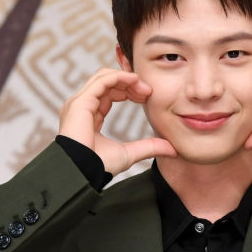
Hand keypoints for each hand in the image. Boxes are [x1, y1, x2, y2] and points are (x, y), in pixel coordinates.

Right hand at [59, 68, 176, 175]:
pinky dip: (119, 77)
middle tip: (149, 91)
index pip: (109, 93)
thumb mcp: (130, 153)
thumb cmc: (99, 167)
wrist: (84, 175)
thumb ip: (149, 147)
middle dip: (130, 83)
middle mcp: (82, 106)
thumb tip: (172, 149)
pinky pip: (101, 81)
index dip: (129, 91)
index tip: (147, 97)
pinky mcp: (80, 103)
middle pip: (107, 82)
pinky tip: (134, 80)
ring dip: (126, 78)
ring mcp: (78, 103)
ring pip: (104, 77)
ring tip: (144, 87)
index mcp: (89, 115)